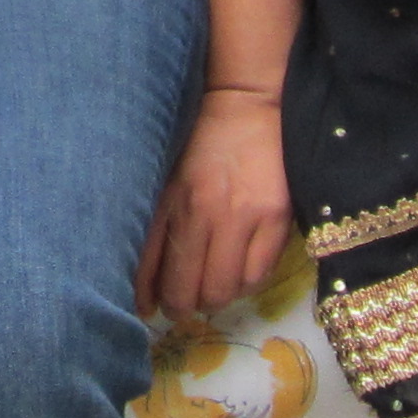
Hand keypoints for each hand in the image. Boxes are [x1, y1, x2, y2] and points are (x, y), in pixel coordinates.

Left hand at [138, 86, 294, 321]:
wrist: (246, 108)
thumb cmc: (198, 149)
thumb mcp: (165, 184)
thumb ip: (154, 235)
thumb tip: (142, 294)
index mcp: (171, 203)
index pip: (154, 272)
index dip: (153, 300)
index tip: (152, 309)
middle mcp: (204, 213)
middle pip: (192, 291)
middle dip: (184, 306)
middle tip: (186, 302)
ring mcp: (243, 218)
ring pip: (226, 290)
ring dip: (217, 296)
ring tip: (213, 283)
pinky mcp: (276, 220)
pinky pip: (258, 276)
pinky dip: (245, 284)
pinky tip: (239, 271)